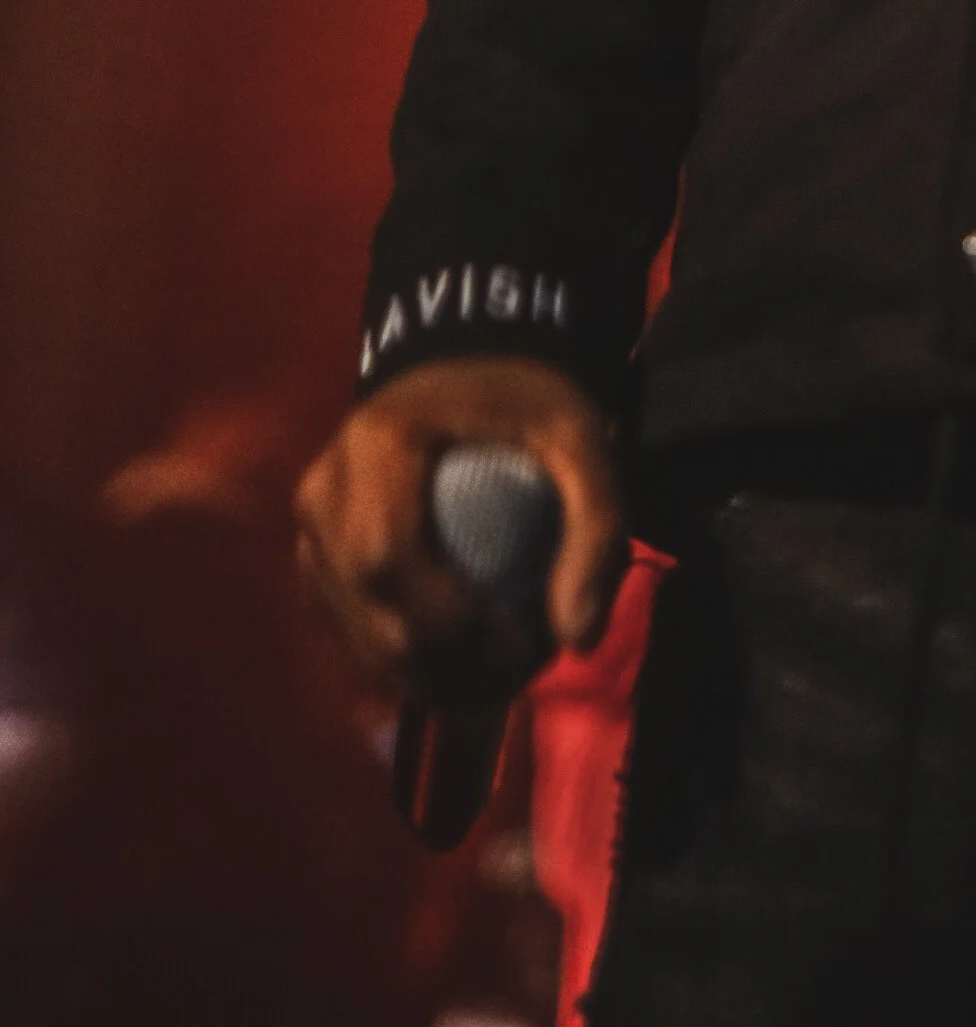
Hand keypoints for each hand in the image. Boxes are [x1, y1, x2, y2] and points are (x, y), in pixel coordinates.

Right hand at [292, 356, 624, 703]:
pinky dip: (408, 664)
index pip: (389, 558)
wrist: (465, 364)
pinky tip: (464, 669)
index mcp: (377, 445)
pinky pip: (355, 632)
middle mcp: (325, 490)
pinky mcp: (316, 560)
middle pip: (373, 611)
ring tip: (501, 674)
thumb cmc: (523, 398)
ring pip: (360, 637)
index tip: (523, 644)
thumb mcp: (580, 438)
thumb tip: (578, 639)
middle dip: (449, 666)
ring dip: (430, 678)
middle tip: (522, 670)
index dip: (450, 623)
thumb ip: (597, 525)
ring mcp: (311, 529)